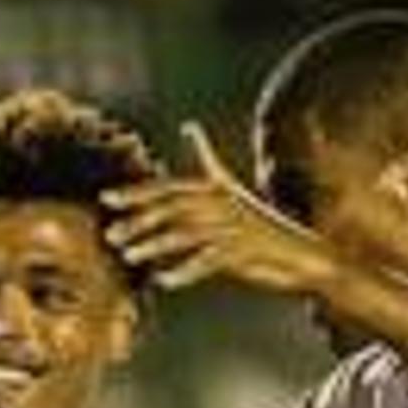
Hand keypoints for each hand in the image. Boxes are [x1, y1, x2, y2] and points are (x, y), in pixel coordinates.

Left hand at [105, 124, 341, 298]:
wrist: (301, 253)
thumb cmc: (258, 223)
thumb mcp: (230, 188)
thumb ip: (206, 160)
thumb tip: (188, 125)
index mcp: (215, 187)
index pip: (169, 186)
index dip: (137, 192)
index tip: (106, 198)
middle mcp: (222, 203)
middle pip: (172, 208)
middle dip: (138, 219)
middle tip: (110, 234)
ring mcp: (232, 228)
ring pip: (184, 234)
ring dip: (154, 245)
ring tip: (129, 256)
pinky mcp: (242, 253)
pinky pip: (206, 262)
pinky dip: (184, 272)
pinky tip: (162, 282)